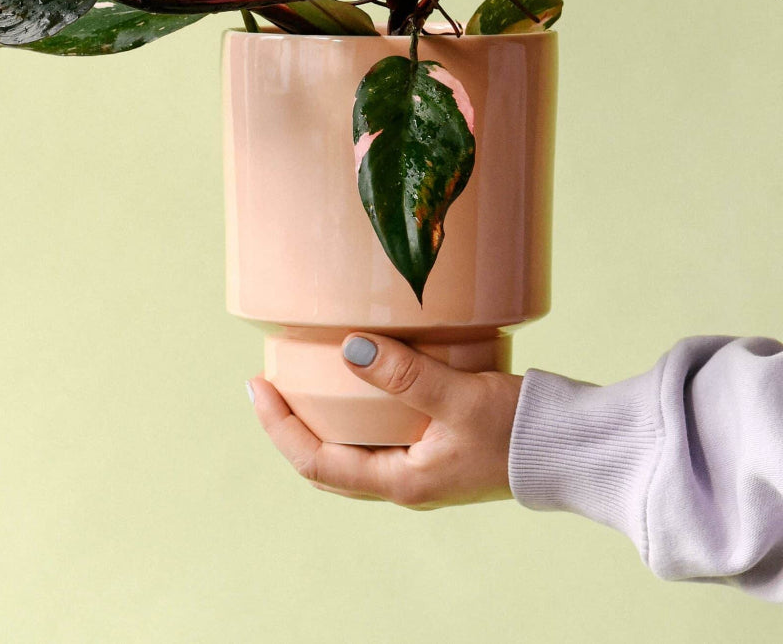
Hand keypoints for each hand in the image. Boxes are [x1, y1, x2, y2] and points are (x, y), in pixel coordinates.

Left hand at [248, 333, 522, 508]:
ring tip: (306, 377)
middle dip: (292, 426)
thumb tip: (349, 346)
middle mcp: (405, 483)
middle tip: (269, 382)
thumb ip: (405, 372)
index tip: (256, 386)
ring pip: (353, 451)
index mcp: (400, 481)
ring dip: (323, 420)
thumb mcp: (459, 395)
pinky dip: (358, 412)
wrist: (573, 448)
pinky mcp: (440, 451)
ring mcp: (423, 469)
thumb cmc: (519, 428)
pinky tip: (363, 379)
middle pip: (327, 463)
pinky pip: (380, 437)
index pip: (315, 462)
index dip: (278, 428)